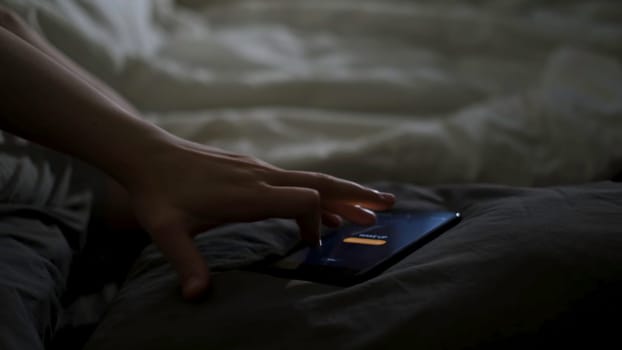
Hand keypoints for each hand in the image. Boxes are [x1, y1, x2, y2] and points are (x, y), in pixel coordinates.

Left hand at [125, 137, 395, 299]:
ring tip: (367, 211)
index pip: (304, 199)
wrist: (147, 155)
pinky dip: (315, 195)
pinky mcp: (251, 170)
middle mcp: (260, 177)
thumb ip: (186, 264)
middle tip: (388, 205)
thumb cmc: (158, 194)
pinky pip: (294, 182)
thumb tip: (196, 297)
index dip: (318, 220)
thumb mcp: (167, 232)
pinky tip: (319, 209)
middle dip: (355, 195)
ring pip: (310, 180)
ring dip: (340, 195)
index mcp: (248, 194)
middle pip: (320, 182)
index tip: (316, 244)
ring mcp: (258, 171)